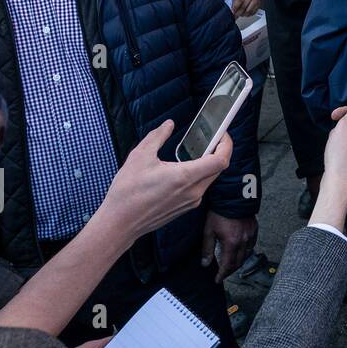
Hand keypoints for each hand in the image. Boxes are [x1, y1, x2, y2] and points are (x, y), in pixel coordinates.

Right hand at [94, 120, 231, 243]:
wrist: (120, 223)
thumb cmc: (128, 192)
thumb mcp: (140, 156)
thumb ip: (158, 137)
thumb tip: (169, 124)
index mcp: (185, 177)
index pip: (220, 160)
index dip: (226, 144)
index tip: (222, 133)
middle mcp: (193, 191)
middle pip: (218, 169)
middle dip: (218, 151)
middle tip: (210, 138)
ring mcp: (191, 202)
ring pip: (209, 179)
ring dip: (208, 164)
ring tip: (197, 150)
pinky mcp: (185, 208)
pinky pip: (200, 188)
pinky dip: (199, 175)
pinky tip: (185, 168)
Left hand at [201, 211, 257, 282]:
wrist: (233, 197)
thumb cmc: (219, 213)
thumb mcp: (209, 231)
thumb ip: (207, 249)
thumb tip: (205, 264)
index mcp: (231, 243)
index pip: (227, 265)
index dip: (222, 275)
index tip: (217, 280)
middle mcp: (243, 242)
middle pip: (238, 263)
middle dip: (230, 271)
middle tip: (223, 274)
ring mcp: (251, 235)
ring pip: (246, 255)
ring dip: (238, 262)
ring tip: (231, 264)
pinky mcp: (254, 229)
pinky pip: (252, 245)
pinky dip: (246, 252)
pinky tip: (240, 251)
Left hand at [231, 0, 260, 16]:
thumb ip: (234, 2)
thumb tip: (232, 10)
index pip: (239, 1)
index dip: (235, 7)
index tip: (233, 12)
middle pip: (244, 7)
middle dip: (238, 13)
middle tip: (235, 15)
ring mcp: (255, 0)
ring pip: (248, 11)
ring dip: (243, 14)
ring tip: (240, 14)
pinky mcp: (258, 5)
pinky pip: (252, 12)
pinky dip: (248, 14)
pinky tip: (245, 13)